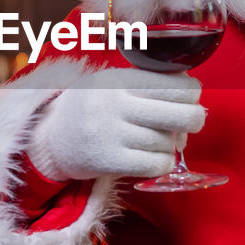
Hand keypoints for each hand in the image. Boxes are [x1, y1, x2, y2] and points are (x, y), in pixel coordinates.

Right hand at [27, 66, 204, 181]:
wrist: (50, 136)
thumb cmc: (92, 106)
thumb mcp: (113, 82)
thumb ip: (147, 82)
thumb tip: (192, 95)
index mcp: (120, 79)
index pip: (173, 85)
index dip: (192, 92)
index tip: (191, 97)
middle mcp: (116, 104)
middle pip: (179, 114)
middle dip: (195, 119)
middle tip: (193, 121)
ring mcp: (112, 133)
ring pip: (168, 142)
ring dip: (173, 144)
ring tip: (163, 141)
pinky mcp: (109, 160)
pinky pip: (155, 164)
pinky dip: (163, 163)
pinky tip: (155, 157)